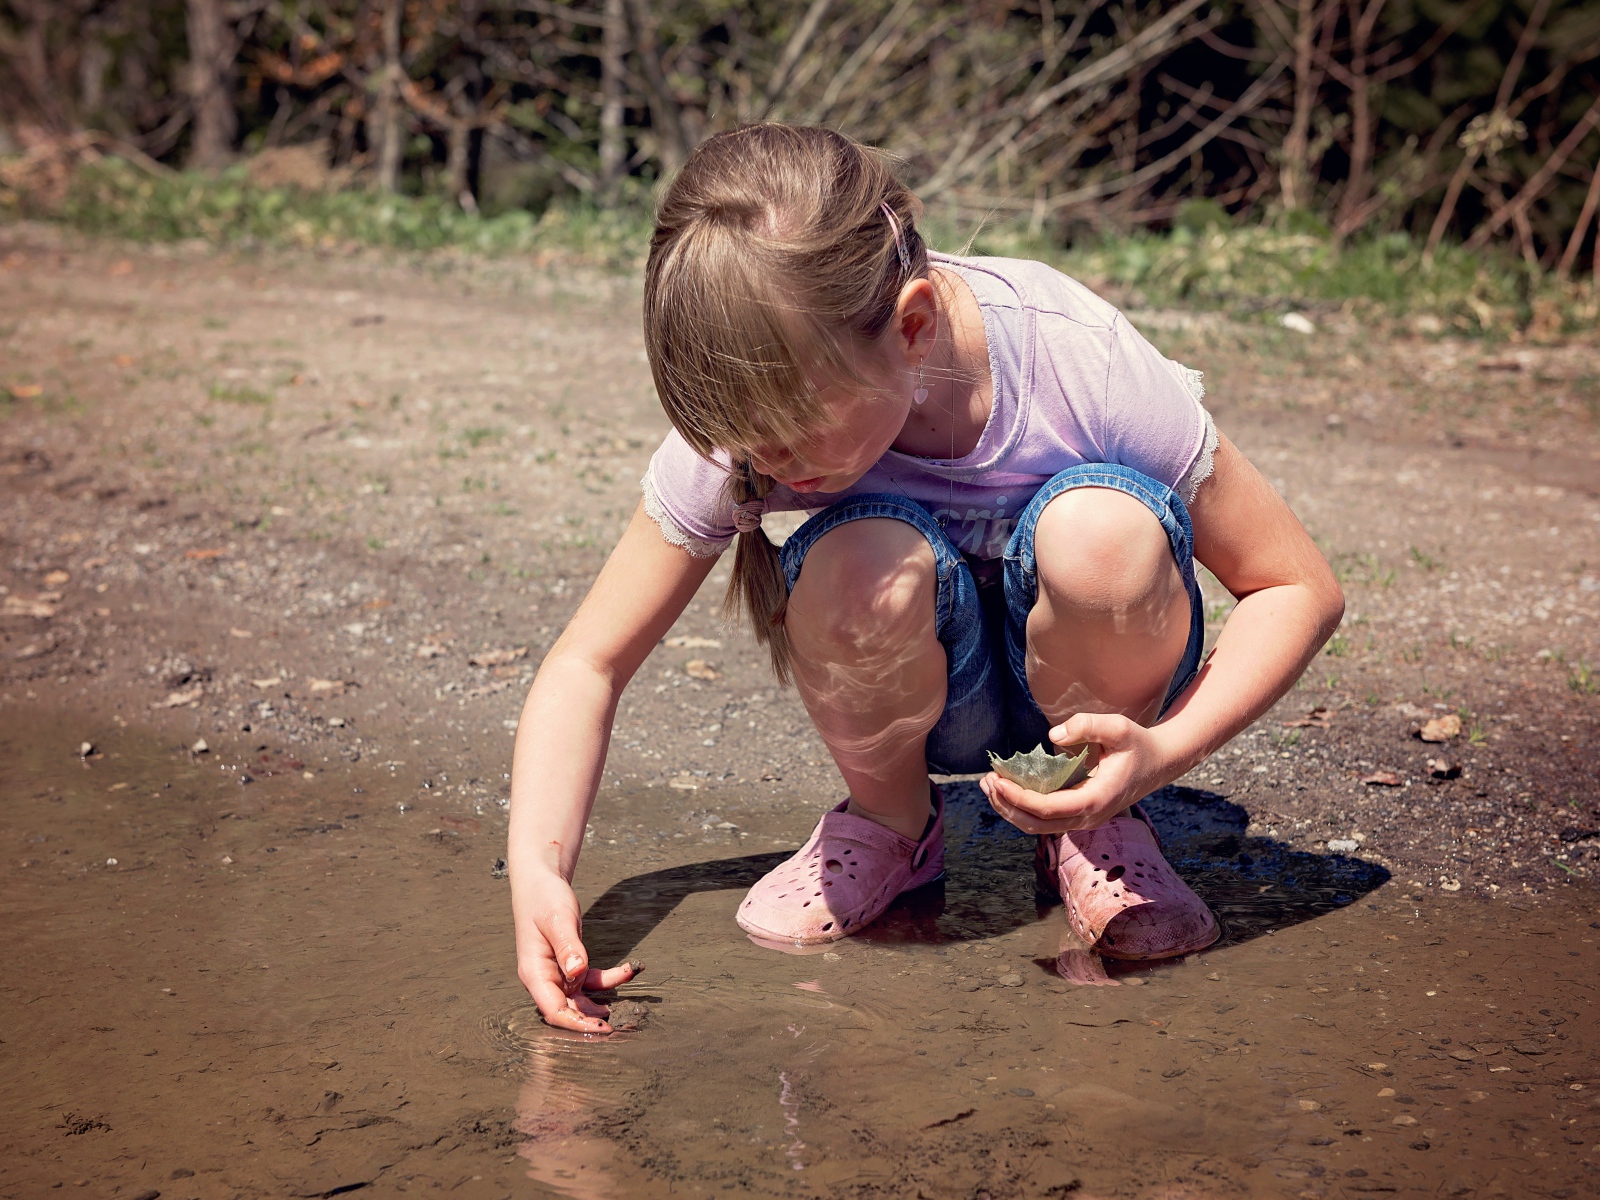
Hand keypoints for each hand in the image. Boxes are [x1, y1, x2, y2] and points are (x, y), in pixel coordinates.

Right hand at [516, 869, 641, 1033]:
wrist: (541, 883)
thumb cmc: (544, 898)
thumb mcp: (557, 919)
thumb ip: (568, 946)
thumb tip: (577, 971)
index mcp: (534, 972)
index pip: (553, 1009)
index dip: (576, 1023)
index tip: (601, 1027)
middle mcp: (544, 978)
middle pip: (567, 1011)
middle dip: (591, 1021)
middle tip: (620, 1027)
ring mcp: (556, 973)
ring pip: (580, 999)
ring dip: (601, 1003)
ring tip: (627, 1006)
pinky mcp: (568, 965)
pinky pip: (589, 980)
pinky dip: (608, 979)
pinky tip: (627, 970)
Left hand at [979, 712, 1176, 834]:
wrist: (1160, 763)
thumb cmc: (1138, 743)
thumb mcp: (1119, 727)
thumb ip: (1088, 725)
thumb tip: (1052, 737)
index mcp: (1096, 800)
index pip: (1048, 809)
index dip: (1018, 798)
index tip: (996, 780)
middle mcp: (1089, 817)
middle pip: (1036, 824)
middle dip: (1006, 805)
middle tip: (985, 781)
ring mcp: (1084, 819)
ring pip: (1038, 826)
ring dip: (1010, 809)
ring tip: (989, 785)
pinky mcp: (1080, 814)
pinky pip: (1045, 819)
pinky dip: (1022, 807)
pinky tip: (1007, 787)